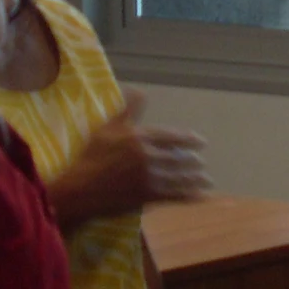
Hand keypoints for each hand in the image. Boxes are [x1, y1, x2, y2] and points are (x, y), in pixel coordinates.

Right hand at [50, 90, 210, 224]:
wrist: (81, 188)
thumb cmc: (91, 156)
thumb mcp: (107, 127)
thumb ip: (127, 110)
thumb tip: (140, 91)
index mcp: (141, 138)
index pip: (173, 137)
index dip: (189, 140)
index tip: (201, 142)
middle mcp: (150, 157)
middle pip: (180, 158)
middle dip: (193, 161)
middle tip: (201, 162)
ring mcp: (151, 178)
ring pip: (181, 177)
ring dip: (196, 179)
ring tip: (206, 179)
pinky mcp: (149, 197)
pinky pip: (175, 196)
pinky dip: (190, 196)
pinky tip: (200, 197)